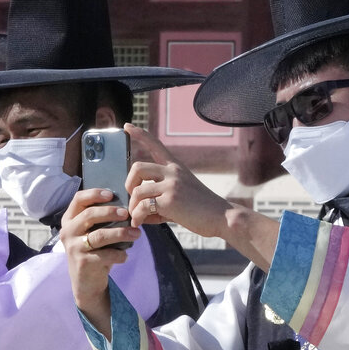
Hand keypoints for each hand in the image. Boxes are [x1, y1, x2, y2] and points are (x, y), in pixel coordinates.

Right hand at [62, 187, 140, 337]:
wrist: (86, 283)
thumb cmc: (93, 252)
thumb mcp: (92, 233)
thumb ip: (100, 220)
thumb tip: (126, 205)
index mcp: (69, 220)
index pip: (78, 199)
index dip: (95, 194)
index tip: (111, 194)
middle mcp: (68, 232)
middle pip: (89, 215)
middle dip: (111, 212)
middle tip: (128, 214)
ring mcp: (73, 248)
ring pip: (100, 235)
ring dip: (121, 233)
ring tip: (137, 234)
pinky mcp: (82, 262)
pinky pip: (106, 255)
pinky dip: (119, 255)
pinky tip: (125, 256)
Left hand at [124, 123, 279, 269]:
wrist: (222, 218)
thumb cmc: (201, 210)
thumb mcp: (181, 195)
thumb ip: (160, 195)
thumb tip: (137, 210)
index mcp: (176, 167)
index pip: (156, 145)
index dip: (139, 134)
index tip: (126, 126)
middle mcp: (173, 172)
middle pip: (137, 167)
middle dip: (129, 184)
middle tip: (133, 198)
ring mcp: (172, 185)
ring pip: (137, 190)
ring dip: (132, 206)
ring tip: (137, 217)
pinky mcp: (170, 201)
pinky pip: (143, 207)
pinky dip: (137, 217)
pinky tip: (139, 223)